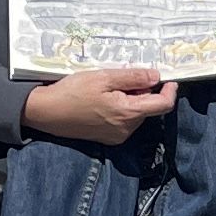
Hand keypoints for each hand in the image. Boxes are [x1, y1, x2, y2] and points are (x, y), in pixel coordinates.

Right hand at [23, 68, 181, 148]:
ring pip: (136, 115)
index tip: (168, 80)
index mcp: (128, 113)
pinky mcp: (108, 139)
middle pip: (148, 108)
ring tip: (108, 90)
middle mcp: (126, 129)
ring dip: (131, 100)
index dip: (170, 91)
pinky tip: (103, 102)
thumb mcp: (103, 77)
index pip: (163, 105)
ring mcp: (117, 136)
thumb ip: (133, 77)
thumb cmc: (72, 92)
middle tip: (123, 79)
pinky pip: (125, 122)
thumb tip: (156, 77)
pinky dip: (122, 110)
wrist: (46, 112)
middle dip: (143, 92)